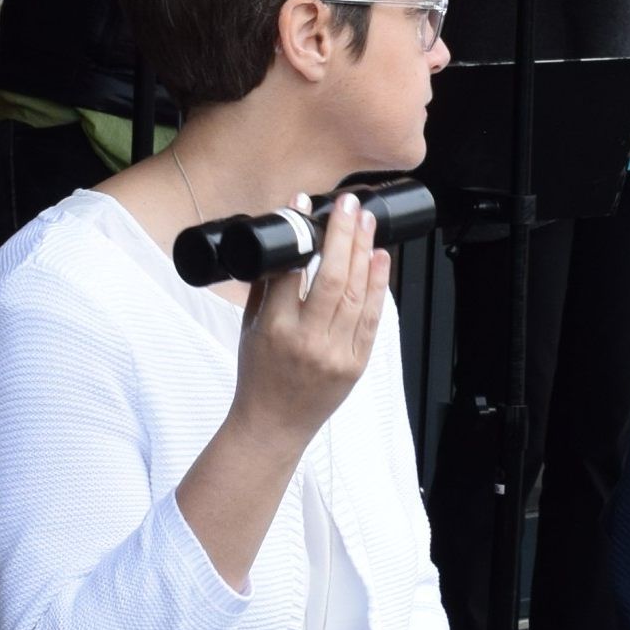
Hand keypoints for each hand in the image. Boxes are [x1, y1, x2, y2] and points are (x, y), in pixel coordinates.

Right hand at [229, 191, 389, 452]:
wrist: (273, 424)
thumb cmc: (258, 377)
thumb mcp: (249, 327)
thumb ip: (266, 287)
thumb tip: (288, 245)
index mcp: (274, 329)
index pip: (290, 271)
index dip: (301, 234)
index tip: (305, 206)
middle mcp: (307, 340)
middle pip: (331, 277)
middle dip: (343, 235)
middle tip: (350, 205)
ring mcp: (335, 354)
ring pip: (355, 294)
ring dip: (363, 253)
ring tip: (366, 223)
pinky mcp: (355, 364)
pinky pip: (371, 319)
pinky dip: (377, 286)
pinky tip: (380, 259)